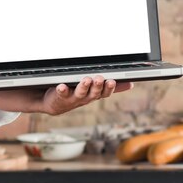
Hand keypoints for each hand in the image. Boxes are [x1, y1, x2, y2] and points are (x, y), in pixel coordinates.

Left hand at [0, 76, 133, 115]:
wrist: (53, 103)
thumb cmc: (74, 94)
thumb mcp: (93, 91)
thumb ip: (109, 87)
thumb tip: (130, 84)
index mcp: (93, 95)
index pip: (105, 93)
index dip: (109, 88)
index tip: (112, 81)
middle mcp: (84, 98)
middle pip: (93, 94)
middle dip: (97, 86)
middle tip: (99, 78)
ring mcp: (71, 99)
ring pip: (80, 94)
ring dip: (83, 87)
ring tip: (86, 79)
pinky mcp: (59, 97)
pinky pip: (61, 93)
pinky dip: (62, 90)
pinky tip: (62, 85)